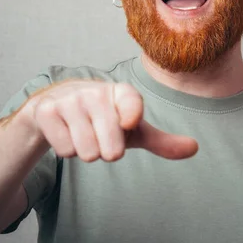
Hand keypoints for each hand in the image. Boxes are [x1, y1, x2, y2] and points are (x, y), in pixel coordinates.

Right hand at [21, 80, 197, 162]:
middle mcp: (96, 91)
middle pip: (110, 148)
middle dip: (107, 151)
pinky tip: (67, 132)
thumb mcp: (133, 130)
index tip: (129, 123)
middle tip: (102, 136)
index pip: (130, 103)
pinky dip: (67, 149)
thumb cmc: (104, 119)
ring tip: (84, 133)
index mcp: (122, 92)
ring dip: (86, 151)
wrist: (59, 105)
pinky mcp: (47, 110)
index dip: (130, 115)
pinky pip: (64, 150)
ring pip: (86, 152)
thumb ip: (162, 141)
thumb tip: (195, 148)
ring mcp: (70, 99)